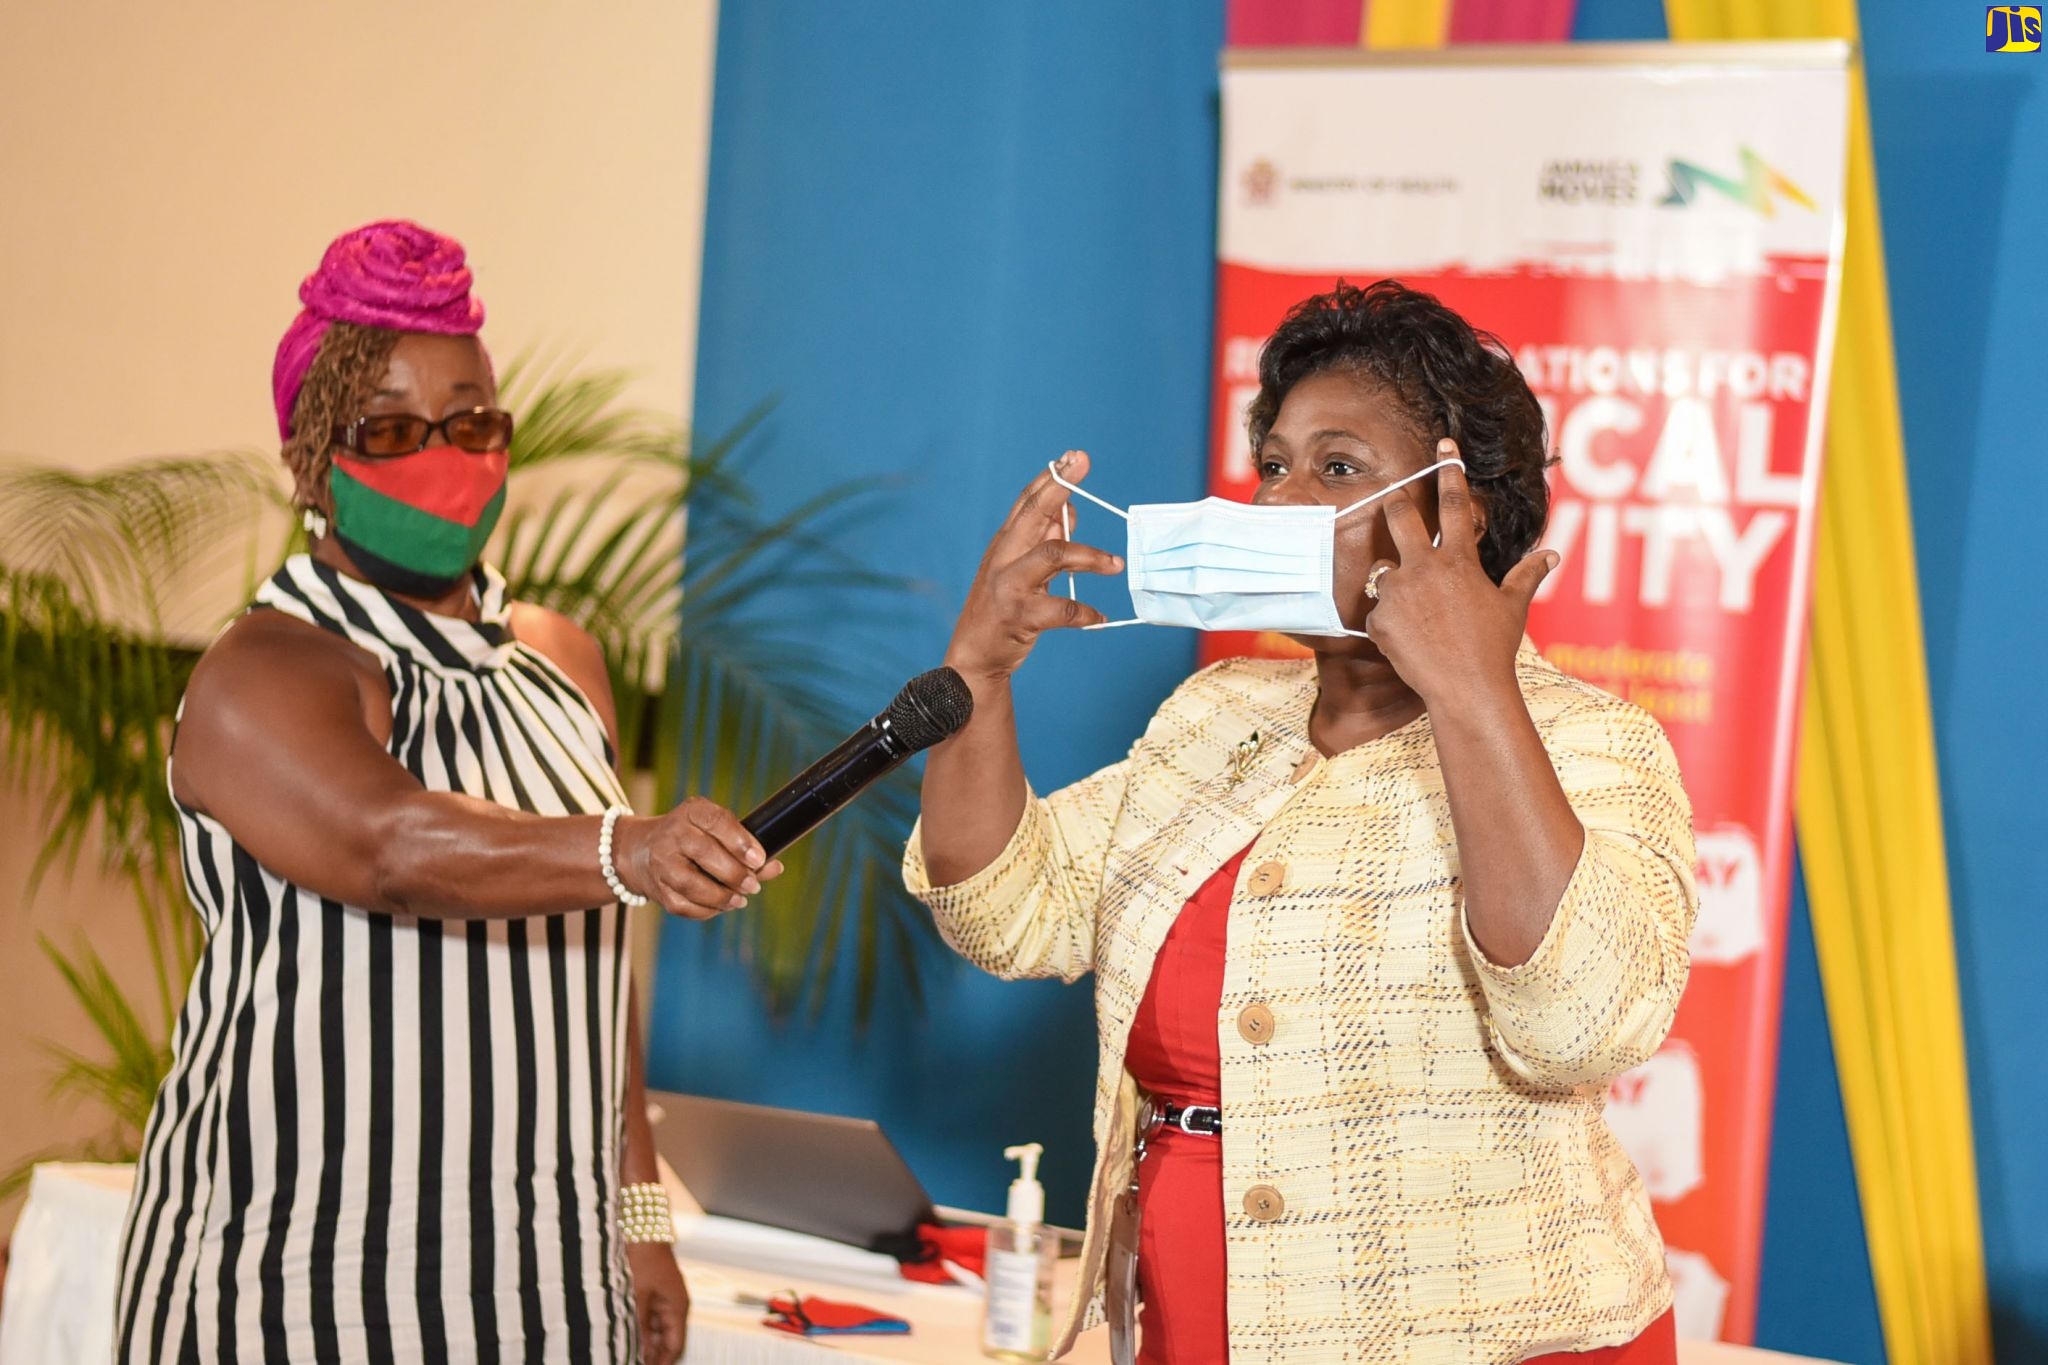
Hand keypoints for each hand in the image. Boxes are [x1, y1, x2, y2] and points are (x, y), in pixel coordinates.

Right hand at [614, 798, 785, 919]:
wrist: (641, 851)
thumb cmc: (692, 839)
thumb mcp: (715, 832)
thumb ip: (746, 848)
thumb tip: (775, 867)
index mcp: (692, 812)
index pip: (716, 821)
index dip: (740, 841)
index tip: (759, 859)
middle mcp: (672, 833)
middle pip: (704, 853)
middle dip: (734, 873)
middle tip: (753, 885)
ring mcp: (661, 862)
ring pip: (691, 883)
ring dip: (721, 896)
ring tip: (739, 900)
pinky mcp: (657, 888)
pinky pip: (683, 905)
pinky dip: (706, 910)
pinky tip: (721, 906)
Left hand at [628, 1242, 688, 1364]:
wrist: (642, 1228)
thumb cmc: (644, 1255)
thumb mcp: (639, 1296)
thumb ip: (641, 1325)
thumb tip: (641, 1351)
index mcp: (678, 1306)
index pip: (675, 1345)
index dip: (662, 1362)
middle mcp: (675, 1305)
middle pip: (667, 1340)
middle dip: (653, 1355)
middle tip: (633, 1362)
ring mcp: (665, 1299)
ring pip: (657, 1330)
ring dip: (645, 1342)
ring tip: (627, 1353)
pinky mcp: (654, 1293)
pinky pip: (650, 1318)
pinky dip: (640, 1329)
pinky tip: (627, 1336)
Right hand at [944, 450, 1123, 685]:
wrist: (975, 656)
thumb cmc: (1002, 608)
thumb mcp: (1019, 569)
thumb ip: (1043, 540)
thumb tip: (1070, 509)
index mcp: (1006, 544)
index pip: (1028, 501)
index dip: (1052, 476)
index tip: (1074, 456)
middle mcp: (1004, 558)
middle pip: (1034, 513)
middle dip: (1061, 486)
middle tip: (1083, 462)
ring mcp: (1010, 586)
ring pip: (1051, 556)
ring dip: (1089, 556)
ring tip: (1116, 564)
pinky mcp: (1020, 616)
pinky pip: (1061, 610)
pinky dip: (1085, 612)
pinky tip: (1101, 617)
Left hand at [1363, 446, 1555, 710]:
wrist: (1466, 689)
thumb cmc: (1494, 648)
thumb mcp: (1512, 608)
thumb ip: (1527, 576)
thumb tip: (1551, 555)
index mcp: (1458, 561)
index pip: (1454, 504)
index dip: (1449, 470)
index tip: (1443, 446)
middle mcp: (1422, 568)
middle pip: (1399, 517)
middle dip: (1395, 503)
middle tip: (1394, 498)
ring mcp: (1397, 593)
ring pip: (1383, 571)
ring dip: (1392, 581)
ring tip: (1415, 610)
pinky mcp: (1378, 620)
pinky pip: (1379, 613)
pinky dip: (1390, 624)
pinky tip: (1409, 642)